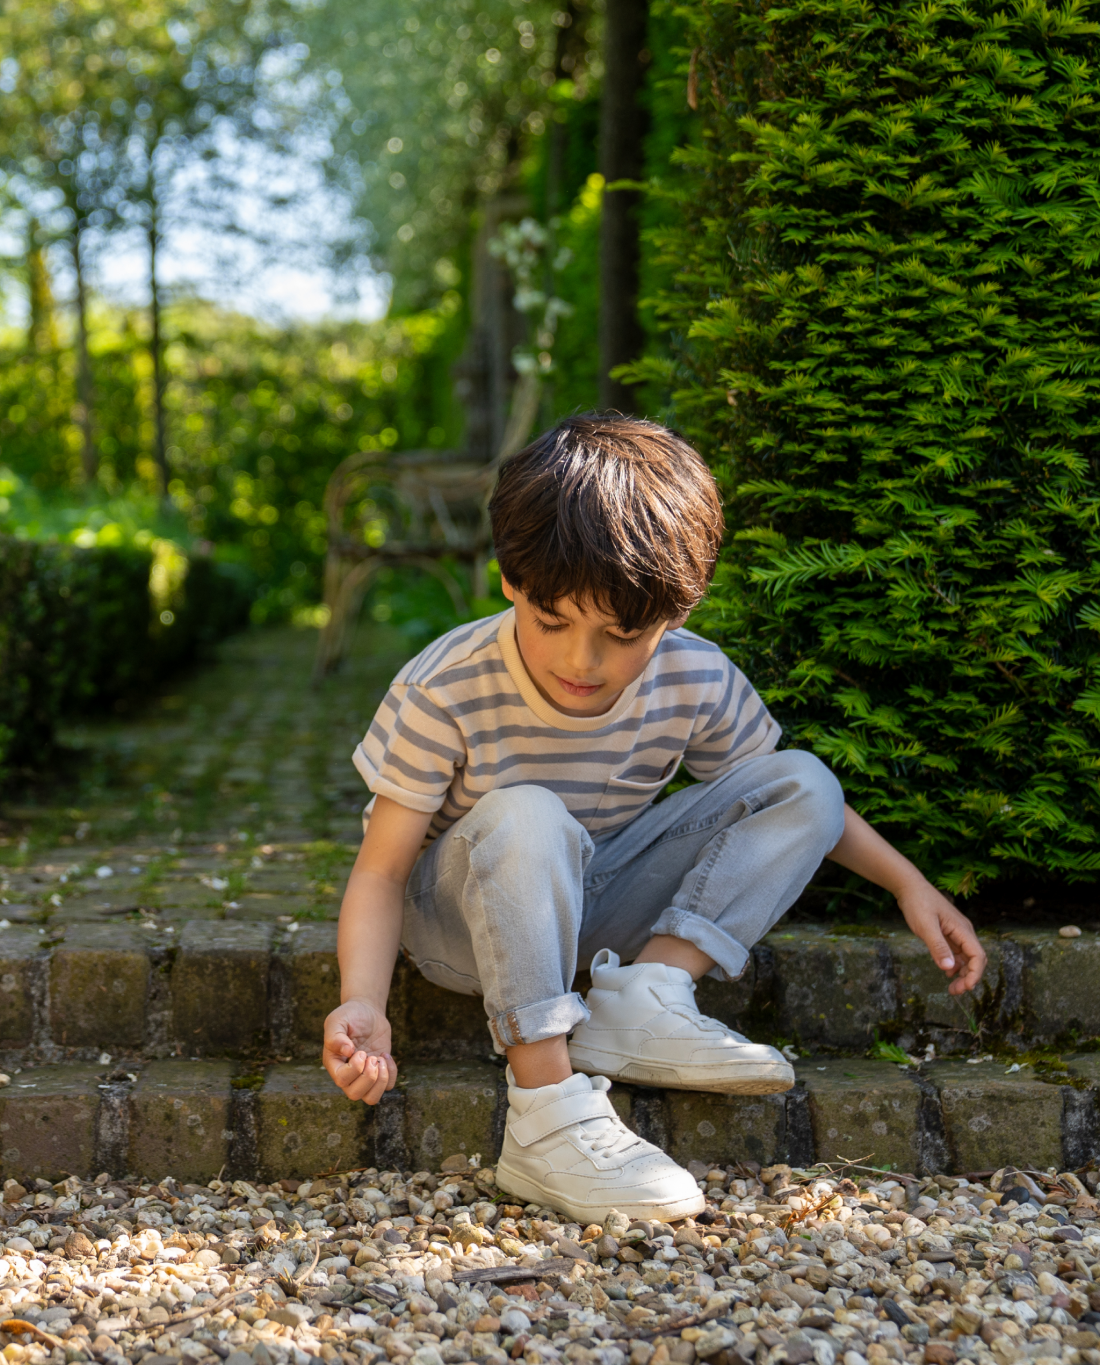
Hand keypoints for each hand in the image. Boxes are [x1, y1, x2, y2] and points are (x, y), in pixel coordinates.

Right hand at [323, 999, 396, 1104]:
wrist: (366, 1011)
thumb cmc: (349, 1015)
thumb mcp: (338, 1020)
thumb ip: (336, 1036)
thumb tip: (347, 1052)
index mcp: (334, 1064)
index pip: (341, 1080)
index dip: (355, 1069)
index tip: (360, 1050)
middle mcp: (348, 1075)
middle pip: (355, 1095)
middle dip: (369, 1077)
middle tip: (372, 1057)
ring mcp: (364, 1075)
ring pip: (371, 1098)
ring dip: (381, 1080)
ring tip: (380, 1059)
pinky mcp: (380, 1071)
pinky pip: (388, 1086)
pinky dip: (391, 1073)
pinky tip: (385, 1056)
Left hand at [897, 879, 986, 994]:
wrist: (909, 887)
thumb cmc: (918, 903)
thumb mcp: (925, 926)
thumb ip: (937, 947)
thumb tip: (950, 969)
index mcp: (962, 929)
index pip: (978, 956)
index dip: (975, 974)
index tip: (966, 988)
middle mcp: (964, 932)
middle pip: (975, 959)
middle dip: (969, 977)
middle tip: (955, 992)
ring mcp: (956, 933)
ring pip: (966, 958)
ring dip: (963, 973)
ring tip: (952, 988)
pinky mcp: (948, 933)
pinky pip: (957, 953)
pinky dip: (955, 965)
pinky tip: (947, 973)